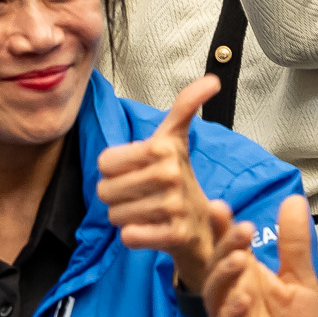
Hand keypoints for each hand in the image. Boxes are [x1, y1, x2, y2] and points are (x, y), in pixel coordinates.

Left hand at [97, 73, 223, 292]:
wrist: (202, 228)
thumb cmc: (179, 180)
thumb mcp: (177, 140)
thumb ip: (185, 107)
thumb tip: (212, 80)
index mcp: (166, 147)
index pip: (104, 162)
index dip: (112, 171)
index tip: (135, 171)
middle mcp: (172, 173)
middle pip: (106, 190)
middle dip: (116, 197)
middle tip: (140, 196)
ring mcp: (175, 206)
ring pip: (115, 215)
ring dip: (125, 217)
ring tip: (148, 212)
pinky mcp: (175, 235)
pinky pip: (129, 236)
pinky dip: (133, 236)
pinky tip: (151, 230)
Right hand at [205, 194, 317, 316]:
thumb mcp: (301, 281)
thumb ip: (295, 244)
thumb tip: (294, 199)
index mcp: (244, 278)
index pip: (227, 247)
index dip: (221, 228)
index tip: (220, 206)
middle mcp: (229, 298)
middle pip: (217, 267)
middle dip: (225, 246)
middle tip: (241, 229)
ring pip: (215, 298)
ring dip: (224, 276)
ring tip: (240, 259)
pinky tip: (241, 302)